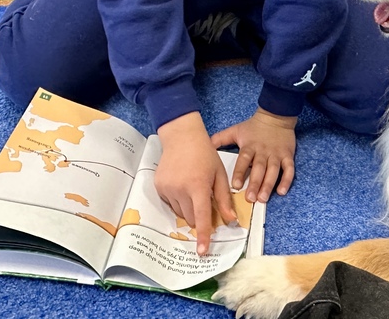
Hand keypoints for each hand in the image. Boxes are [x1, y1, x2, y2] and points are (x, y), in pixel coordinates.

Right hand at [156, 112, 236, 255]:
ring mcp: (167, 189)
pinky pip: (170, 204)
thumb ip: (224, 198)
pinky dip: (178, 200)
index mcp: (198, 186)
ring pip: (180, 213)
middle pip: (191, 218)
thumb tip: (229, 220)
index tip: (202, 251)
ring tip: (193, 187)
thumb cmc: (205, 154)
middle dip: (199, 216)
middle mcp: (180, 190)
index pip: (201, 217)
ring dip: (189, 208)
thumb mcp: (219, 174)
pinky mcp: (158, 187)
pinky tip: (182, 184)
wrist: (181, 137)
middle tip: (204, 200)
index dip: (203, 236)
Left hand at [211, 108, 296, 203]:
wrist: (275, 116)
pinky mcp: (287, 156)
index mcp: (250, 146)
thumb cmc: (254, 126)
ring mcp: (276, 154)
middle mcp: (263, 151)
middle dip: (255, 184)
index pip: (244, 160)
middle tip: (250, 198)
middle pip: (259, 168)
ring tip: (263, 198)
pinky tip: (282, 191)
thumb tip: (206, 145)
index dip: (240, 172)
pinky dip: (286, 180)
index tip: (235, 185)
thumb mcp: (236, 130)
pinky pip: (289, 169)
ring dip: (268, 185)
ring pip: (273, 171)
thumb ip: (221, 139)